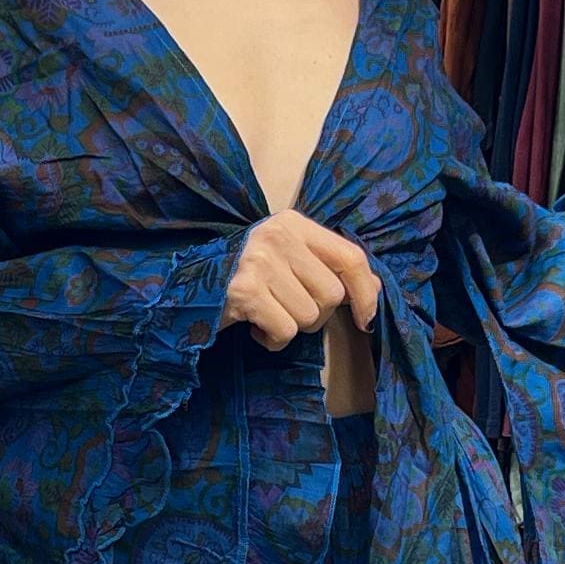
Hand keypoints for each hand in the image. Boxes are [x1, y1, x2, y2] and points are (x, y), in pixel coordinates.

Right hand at [223, 211, 380, 352]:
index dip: (366, 293)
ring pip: (309, 316)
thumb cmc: (247, 274)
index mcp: (294, 223)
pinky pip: (285, 331)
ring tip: (268, 313)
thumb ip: (330, 266)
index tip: (365, 319)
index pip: (350, 257)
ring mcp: (259, 262)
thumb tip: (375, 288)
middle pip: (332, 294)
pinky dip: (273, 340)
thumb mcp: (290, 258)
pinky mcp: (244, 292)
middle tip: (288, 308)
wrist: (189, 286)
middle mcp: (278, 236)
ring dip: (292, 327)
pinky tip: (255, 326)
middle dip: (316, 314)